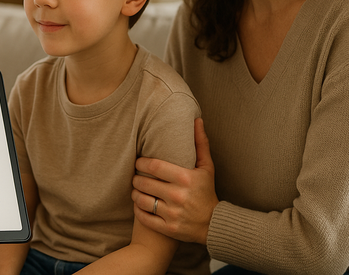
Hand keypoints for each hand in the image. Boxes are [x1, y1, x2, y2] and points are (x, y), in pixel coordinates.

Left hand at [131, 118, 217, 244]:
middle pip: (144, 183)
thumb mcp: (206, 168)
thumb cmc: (207, 192)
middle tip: (135, 176)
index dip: (140, 163)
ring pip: (142, 200)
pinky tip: (139, 204)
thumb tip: (197, 120)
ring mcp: (173, 213)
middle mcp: (178, 196)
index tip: (138, 163)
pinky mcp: (169, 229)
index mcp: (186, 178)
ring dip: (135, 194)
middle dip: (136, 178)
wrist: (214, 225)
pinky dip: (138, 210)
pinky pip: (144, 217)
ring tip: (136, 190)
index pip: (153, 166)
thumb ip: (200, 143)